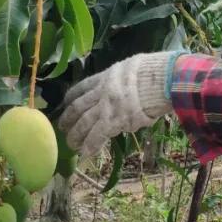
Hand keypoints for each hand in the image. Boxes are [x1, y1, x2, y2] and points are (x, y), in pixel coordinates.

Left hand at [58, 52, 176, 154]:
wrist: (158, 79)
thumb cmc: (152, 72)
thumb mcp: (130, 68)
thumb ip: (121, 81)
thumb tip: (124, 93)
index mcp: (105, 77)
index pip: (82, 87)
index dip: (71, 97)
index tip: (66, 103)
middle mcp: (100, 92)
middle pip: (78, 107)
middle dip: (68, 118)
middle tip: (63, 128)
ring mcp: (105, 107)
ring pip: (83, 123)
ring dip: (76, 135)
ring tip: (72, 145)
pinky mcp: (113, 121)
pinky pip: (97, 136)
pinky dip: (90, 145)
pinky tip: (85, 153)